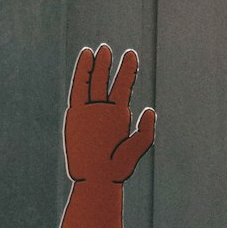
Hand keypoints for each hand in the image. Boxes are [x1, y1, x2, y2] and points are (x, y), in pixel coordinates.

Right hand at [64, 45, 155, 184]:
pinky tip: (86, 56)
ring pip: (92, 82)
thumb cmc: (117, 169)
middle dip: (109, 65)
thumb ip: (146, 131)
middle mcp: (104, 110)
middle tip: (109, 49)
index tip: (131, 54)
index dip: (128, 70)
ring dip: (97, 66)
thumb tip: (150, 111)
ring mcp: (89, 111)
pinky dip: (82, 72)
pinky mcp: (76, 114)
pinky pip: (78, 88)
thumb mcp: (136, 149)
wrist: (97, 179)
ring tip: (100, 50)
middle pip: (106, 81)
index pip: (124, 86)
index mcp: (119, 115)